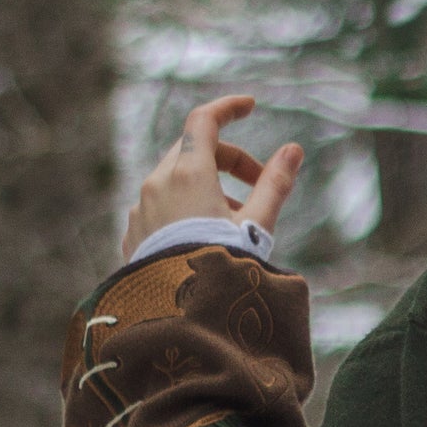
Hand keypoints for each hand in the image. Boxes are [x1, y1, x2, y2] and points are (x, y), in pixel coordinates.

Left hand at [123, 95, 304, 256]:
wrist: (180, 319)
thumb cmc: (223, 268)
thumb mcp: (257, 225)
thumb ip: (275, 183)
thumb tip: (293, 150)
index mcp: (188, 174)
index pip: (204, 120)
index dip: (228, 108)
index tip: (250, 107)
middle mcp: (157, 183)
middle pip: (191, 149)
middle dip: (227, 159)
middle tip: (257, 185)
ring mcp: (140, 208)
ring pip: (174, 179)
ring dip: (206, 186)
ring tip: (233, 223)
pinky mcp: (133, 233)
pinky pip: (158, 205)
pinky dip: (183, 207)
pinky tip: (202, 239)